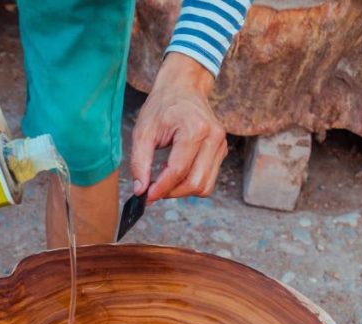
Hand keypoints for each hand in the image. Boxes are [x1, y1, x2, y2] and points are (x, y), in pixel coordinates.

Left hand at [130, 53, 227, 202]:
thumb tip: (140, 191)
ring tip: (162, 182)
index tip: (144, 197)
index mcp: (195, 130)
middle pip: (194, 183)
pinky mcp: (221, 151)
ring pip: (204, 186)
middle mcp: (214, 138)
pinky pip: (208, 179)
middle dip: (170, 193)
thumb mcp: (143, 132)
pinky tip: (174, 175)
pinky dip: (190, 184)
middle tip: (151, 191)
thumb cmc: (162, 107)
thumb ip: (139, 162)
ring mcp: (221, 145)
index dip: (160, 189)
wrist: (183, 88)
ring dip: (181, 191)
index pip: (178, 171)